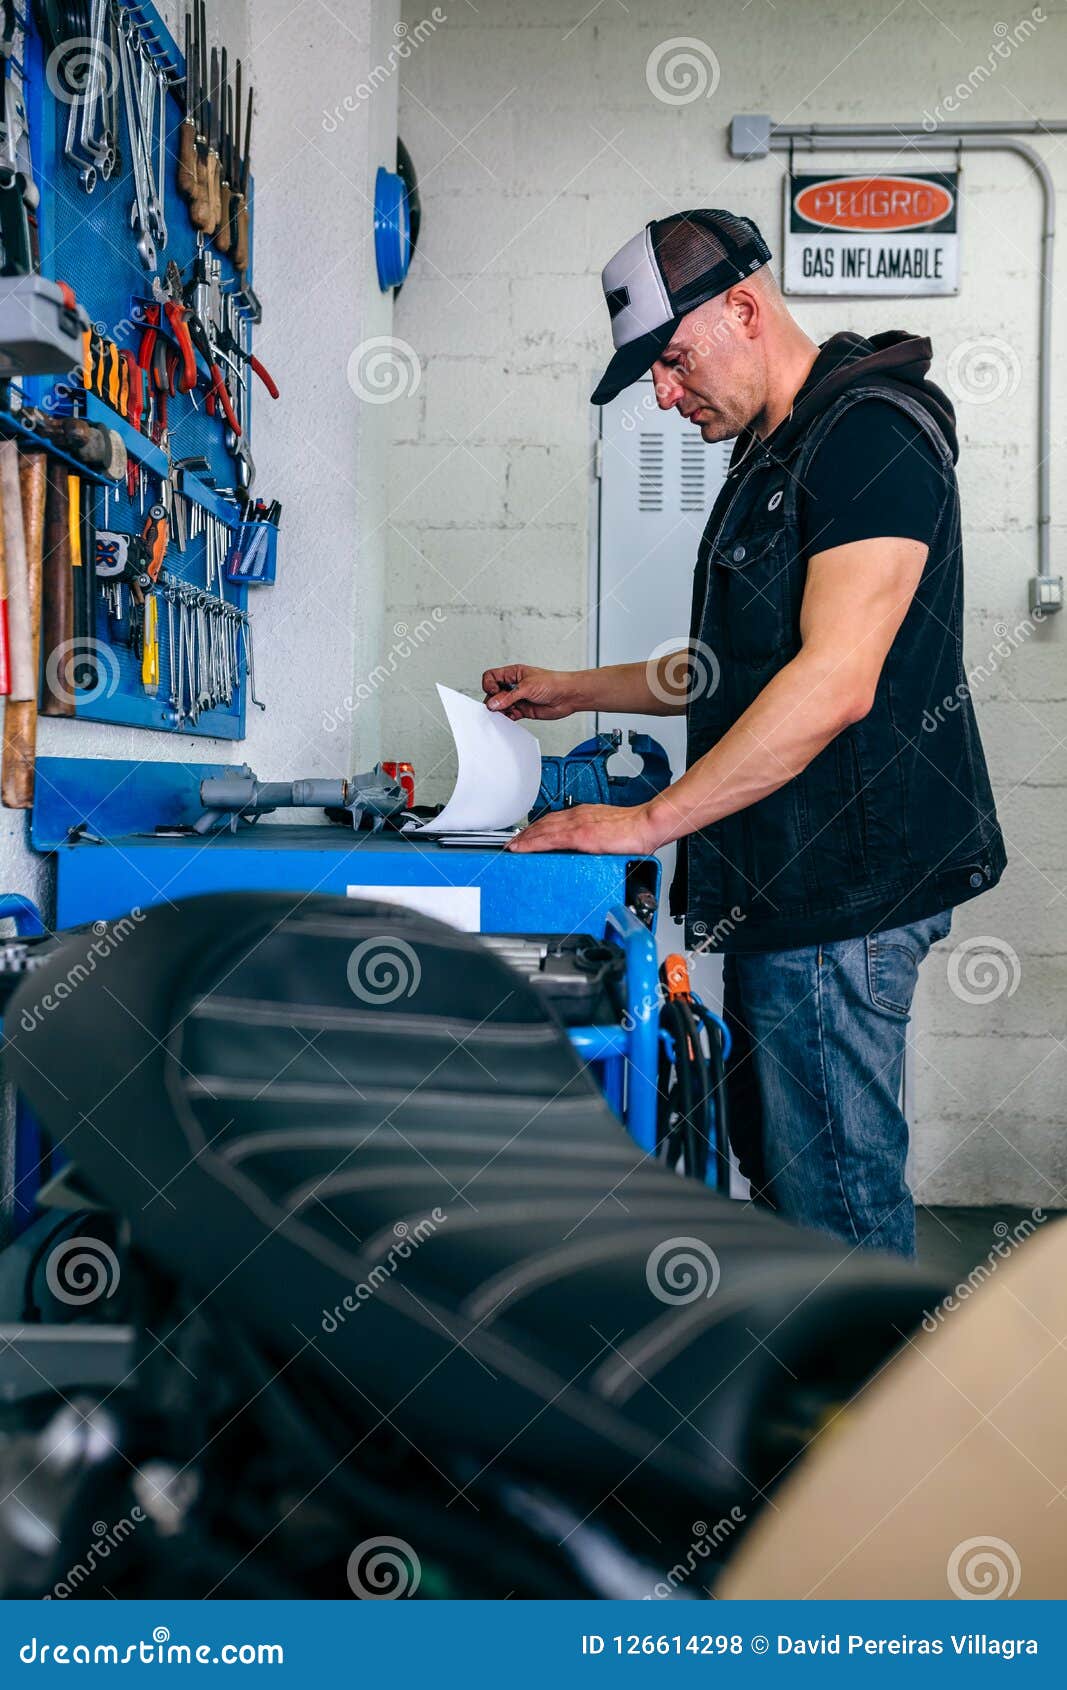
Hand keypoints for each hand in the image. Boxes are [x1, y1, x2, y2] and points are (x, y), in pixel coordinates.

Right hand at [482, 663, 578, 721]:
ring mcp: (518, 698)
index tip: (495, 692)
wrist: (567, 696)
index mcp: (513, 674)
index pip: (491, 677)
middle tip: (498, 706)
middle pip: (494, 693)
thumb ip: (508, 697)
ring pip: (500, 706)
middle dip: (494, 701)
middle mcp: (514, 686)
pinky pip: (509, 715)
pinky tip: (510, 718)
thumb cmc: (553, 683)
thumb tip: (493, 703)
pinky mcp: (523, 710)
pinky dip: (507, 718)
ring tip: (506, 712)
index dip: (489, 685)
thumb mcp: (527, 687)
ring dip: (500, 711)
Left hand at [508, 802, 660, 854]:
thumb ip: (595, 838)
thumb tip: (590, 849)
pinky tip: (523, 849)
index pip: (553, 820)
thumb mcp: (609, 831)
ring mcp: (577, 825)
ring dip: (524, 838)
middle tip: (512, 843)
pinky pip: (549, 839)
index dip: (536, 828)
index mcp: (585, 815)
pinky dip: (533, 843)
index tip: (526, 837)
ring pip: (542, 830)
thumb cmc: (635, 829)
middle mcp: (578, 816)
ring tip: (512, 847)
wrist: (647, 825)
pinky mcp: (580, 835)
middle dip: (526, 834)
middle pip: (543, 823)